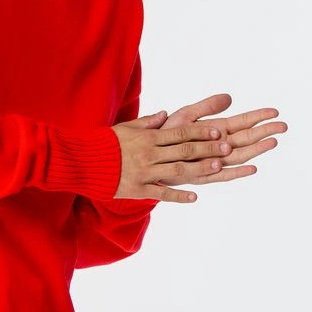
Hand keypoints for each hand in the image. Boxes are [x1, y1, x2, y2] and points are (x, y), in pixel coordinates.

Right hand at [111, 116, 232, 202]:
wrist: (82, 162)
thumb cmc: (105, 143)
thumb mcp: (126, 127)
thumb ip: (147, 122)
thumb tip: (165, 114)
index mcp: (148, 137)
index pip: (180, 133)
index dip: (200, 133)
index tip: (217, 132)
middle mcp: (150, 154)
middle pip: (185, 150)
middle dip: (208, 148)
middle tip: (228, 148)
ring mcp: (145, 172)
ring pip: (178, 170)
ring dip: (200, 168)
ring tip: (219, 167)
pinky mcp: (138, 189)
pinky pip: (162, 193)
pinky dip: (179, 195)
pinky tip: (195, 197)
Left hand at [137, 93, 287, 195]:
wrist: (148, 155)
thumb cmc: (166, 134)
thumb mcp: (186, 116)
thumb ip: (206, 107)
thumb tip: (230, 97)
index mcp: (215, 129)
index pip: (241, 122)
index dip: (258, 117)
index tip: (274, 111)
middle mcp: (218, 146)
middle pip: (246, 138)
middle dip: (264, 132)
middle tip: (283, 126)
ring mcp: (212, 161)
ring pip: (239, 156)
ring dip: (256, 150)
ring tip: (272, 142)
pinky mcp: (203, 175)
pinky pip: (223, 175)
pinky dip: (237, 172)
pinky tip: (252, 167)